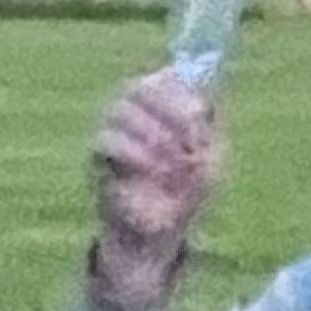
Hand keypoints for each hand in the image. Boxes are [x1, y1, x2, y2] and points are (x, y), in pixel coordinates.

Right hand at [88, 71, 221, 307]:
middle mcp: (135, 112)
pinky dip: (136, 153)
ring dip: (155, 135)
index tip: (201, 118)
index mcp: (165, 106)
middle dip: (169, 111)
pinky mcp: (99, 157)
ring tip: (175, 163)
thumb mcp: (211, 158)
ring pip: (121, 109)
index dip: (182, 93)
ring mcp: (114, 132)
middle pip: (139, 86)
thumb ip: (209, 125)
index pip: (165, 77)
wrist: (163, 233)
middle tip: (191, 141)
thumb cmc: (187, 191)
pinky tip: (154, 171)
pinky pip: (107, 139)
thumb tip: (205, 97)